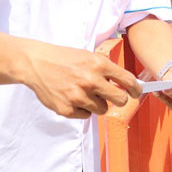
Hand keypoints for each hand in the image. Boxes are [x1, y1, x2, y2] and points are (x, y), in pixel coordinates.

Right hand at [16, 41, 140, 118]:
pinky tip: (72, 97)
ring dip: (97, 103)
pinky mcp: (67, 109)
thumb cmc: (65, 59)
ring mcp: (78, 96)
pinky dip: (82, 109)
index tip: (135, 93)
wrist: (36, 63)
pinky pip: (85, 115)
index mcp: (99, 65)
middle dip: (119, 100)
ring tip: (84, 92)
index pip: (128, 81)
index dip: (135, 89)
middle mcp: (90, 80)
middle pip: (120, 100)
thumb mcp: (89, 57)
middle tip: (113, 97)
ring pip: (102, 109)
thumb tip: (127, 84)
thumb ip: (107, 70)